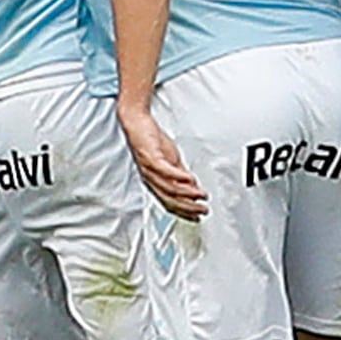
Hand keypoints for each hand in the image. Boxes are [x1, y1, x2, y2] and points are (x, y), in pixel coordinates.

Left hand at [118, 97, 205, 218]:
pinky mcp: (150, 158)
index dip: (184, 213)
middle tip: (203, 210)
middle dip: (189, 208)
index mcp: (155, 182)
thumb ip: (181, 174)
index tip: (197, 218)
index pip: (169, 204)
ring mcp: (149, 170)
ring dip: (188, 194)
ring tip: (201, 195)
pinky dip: (179, 177)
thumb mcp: (170, 160)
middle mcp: (150, 179)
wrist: (136, 122)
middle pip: (170, 200)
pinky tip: (190, 179)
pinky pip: (165, 171)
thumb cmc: (150, 140)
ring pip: (169, 188)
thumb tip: (193, 186)